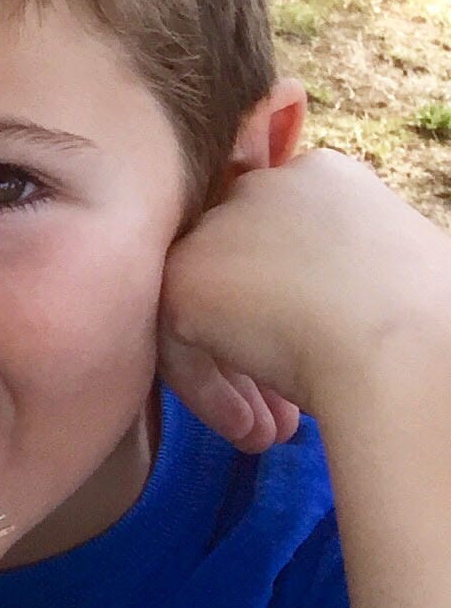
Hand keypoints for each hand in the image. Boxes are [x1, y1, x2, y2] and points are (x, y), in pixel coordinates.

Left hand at [161, 148, 450, 451]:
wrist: (407, 349)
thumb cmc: (425, 323)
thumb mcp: (389, 271)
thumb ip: (335, 268)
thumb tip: (313, 306)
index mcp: (322, 176)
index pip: (278, 239)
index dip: (292, 303)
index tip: (316, 349)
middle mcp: (263, 187)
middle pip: (237, 270)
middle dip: (256, 342)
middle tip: (282, 402)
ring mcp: (217, 228)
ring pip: (210, 310)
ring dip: (236, 376)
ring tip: (269, 430)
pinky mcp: (185, 278)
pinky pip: (182, 346)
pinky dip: (209, 393)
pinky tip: (248, 430)